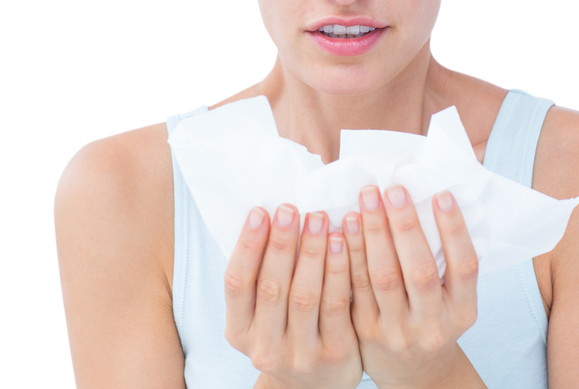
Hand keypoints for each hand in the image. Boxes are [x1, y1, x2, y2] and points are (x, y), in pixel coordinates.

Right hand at [224, 204, 363, 388]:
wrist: (315, 388)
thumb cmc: (287, 334)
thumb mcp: (262, 317)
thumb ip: (262, 278)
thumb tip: (270, 217)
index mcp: (239, 332)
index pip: (237, 284)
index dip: (247, 246)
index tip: (260, 211)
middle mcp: (264, 347)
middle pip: (271, 287)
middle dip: (281, 243)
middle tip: (291, 208)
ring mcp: (300, 354)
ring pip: (304, 295)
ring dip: (312, 252)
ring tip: (318, 218)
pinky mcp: (334, 354)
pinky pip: (336, 305)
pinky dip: (338, 270)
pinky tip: (342, 242)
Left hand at [343, 185, 478, 387]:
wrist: (415, 373)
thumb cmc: (434, 320)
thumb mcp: (454, 300)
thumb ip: (446, 262)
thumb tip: (430, 201)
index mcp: (462, 311)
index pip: (464, 268)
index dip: (454, 231)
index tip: (442, 195)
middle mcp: (432, 324)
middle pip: (420, 272)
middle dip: (406, 226)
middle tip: (394, 189)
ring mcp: (397, 331)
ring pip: (384, 278)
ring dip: (374, 234)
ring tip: (367, 199)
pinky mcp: (366, 332)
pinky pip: (356, 287)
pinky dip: (350, 253)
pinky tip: (346, 225)